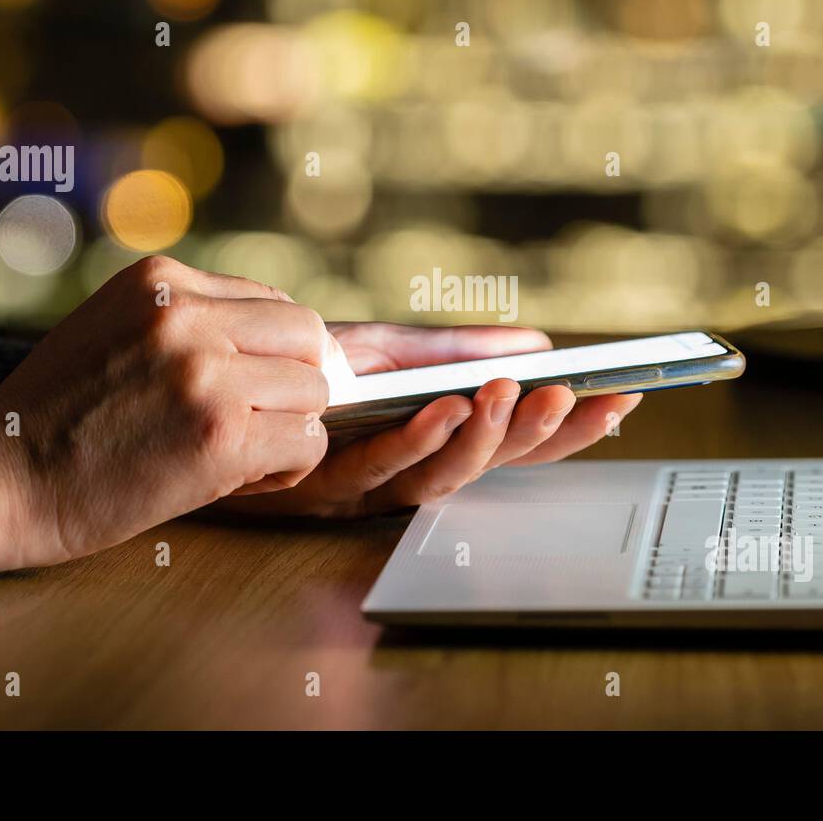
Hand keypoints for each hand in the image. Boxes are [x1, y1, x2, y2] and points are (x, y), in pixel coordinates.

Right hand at [0, 256, 330, 575]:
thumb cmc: (56, 416)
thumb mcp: (117, 328)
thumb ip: (191, 319)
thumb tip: (290, 339)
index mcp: (163, 280)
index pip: (275, 302)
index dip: (275, 353)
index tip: (251, 388)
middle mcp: (188, 315)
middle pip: (308, 338)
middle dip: (295, 384)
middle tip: (260, 422)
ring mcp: (207, 373)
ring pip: (315, 392)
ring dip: (289, 429)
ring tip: (239, 454)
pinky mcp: (221, 435)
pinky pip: (308, 443)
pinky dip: (286, 468)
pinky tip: (237, 478)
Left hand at [217, 322, 643, 518]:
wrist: (195, 394)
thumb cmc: (295, 374)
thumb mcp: (383, 352)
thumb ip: (454, 350)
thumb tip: (533, 338)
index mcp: (429, 444)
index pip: (516, 444)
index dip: (572, 429)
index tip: (627, 397)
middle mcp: (403, 473)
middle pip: (491, 468)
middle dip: (538, 436)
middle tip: (576, 395)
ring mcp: (361, 484)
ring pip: (443, 478)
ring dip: (485, 437)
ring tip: (516, 394)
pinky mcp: (314, 479)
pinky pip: (377, 469)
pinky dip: (419, 440)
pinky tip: (448, 406)